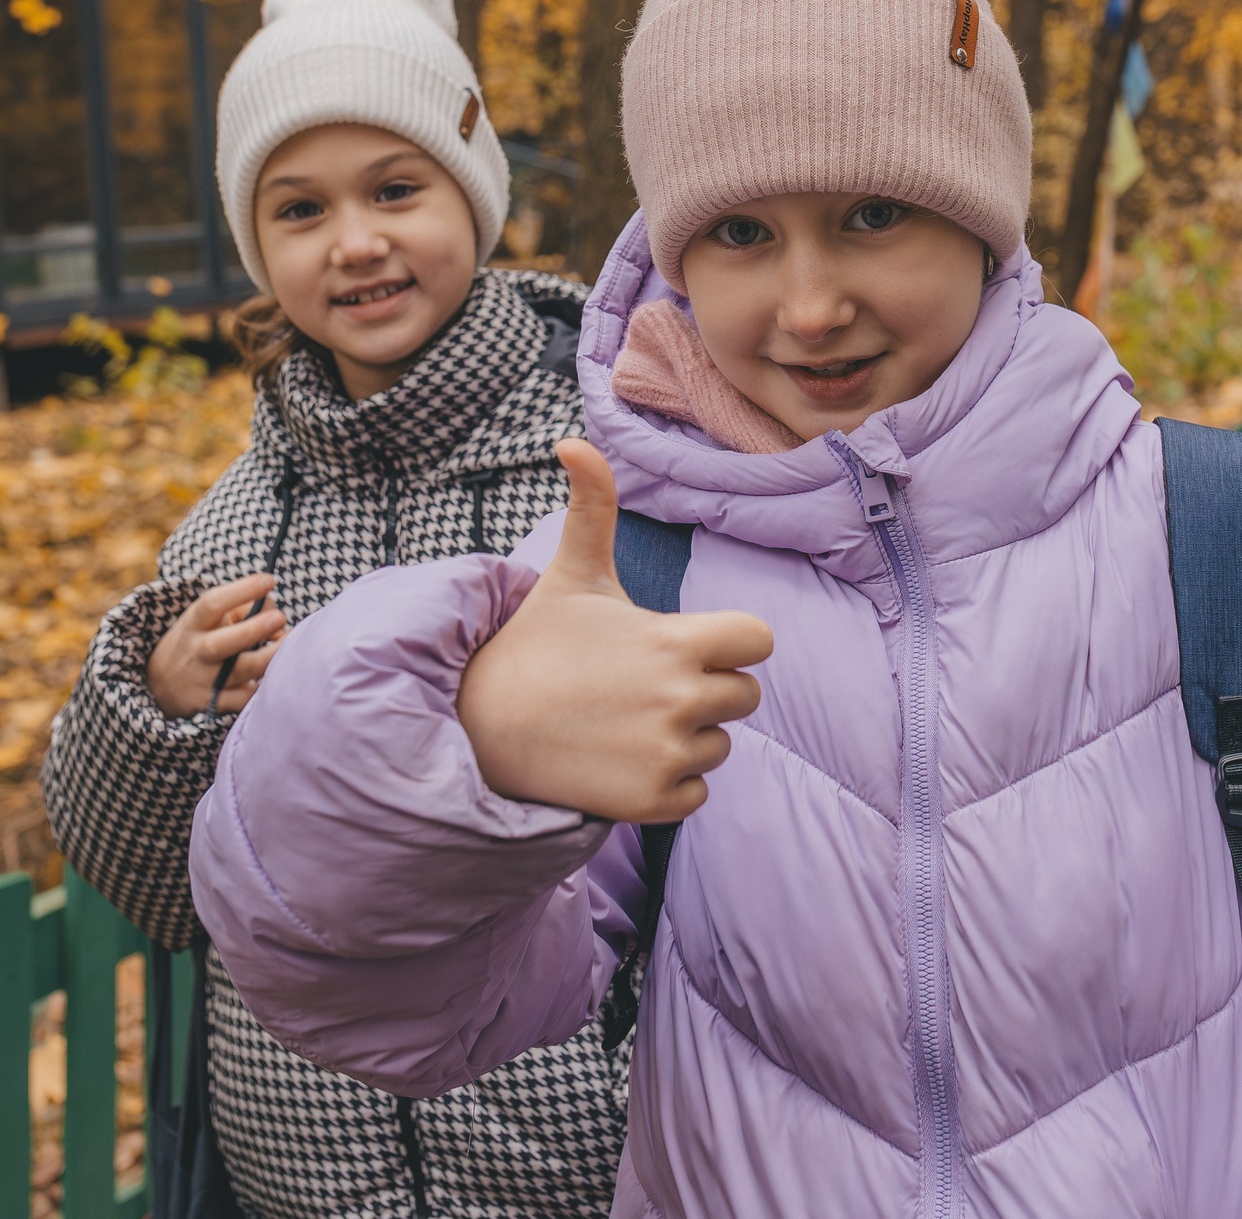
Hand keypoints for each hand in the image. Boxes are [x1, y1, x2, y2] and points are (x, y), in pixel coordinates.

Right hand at [148, 575, 288, 717]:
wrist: (160, 686)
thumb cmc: (197, 641)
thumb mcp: (206, 620)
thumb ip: (240, 609)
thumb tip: (275, 613)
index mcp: (194, 624)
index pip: (212, 604)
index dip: (240, 591)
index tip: (268, 580)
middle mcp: (197, 652)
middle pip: (222, 643)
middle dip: (252, 630)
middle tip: (280, 617)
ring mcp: (205, 680)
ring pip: (241, 672)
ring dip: (270, 657)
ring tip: (292, 644)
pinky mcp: (215, 704)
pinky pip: (244, 699)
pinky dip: (264, 689)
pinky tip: (280, 675)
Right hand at [458, 440, 771, 822]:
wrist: (483, 727)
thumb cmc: (537, 643)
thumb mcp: (571, 573)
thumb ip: (592, 505)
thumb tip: (572, 439)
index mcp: (677, 641)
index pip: (758, 640)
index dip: (728, 640)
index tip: (685, 644)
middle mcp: (682, 700)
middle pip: (743, 695)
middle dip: (705, 689)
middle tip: (642, 686)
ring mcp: (669, 754)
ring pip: (720, 744)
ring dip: (687, 737)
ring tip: (626, 722)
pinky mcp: (652, 802)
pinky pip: (697, 791)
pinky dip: (668, 782)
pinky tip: (621, 759)